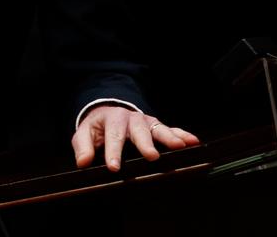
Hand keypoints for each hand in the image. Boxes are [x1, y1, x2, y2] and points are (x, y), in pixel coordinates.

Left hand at [71, 105, 199, 171]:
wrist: (108, 110)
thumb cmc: (98, 127)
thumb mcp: (85, 133)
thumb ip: (83, 147)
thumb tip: (83, 163)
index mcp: (112, 120)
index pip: (112, 137)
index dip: (113, 152)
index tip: (113, 167)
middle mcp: (131, 119)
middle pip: (139, 131)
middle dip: (145, 144)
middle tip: (152, 157)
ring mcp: (146, 122)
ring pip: (158, 128)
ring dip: (169, 137)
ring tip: (179, 146)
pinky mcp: (157, 126)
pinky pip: (172, 129)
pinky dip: (183, 135)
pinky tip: (193, 142)